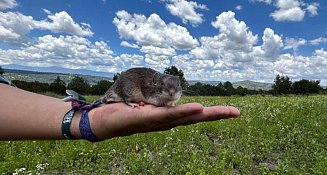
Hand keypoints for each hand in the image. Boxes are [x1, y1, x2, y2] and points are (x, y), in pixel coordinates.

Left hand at [88, 103, 239, 139]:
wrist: (104, 121)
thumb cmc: (126, 111)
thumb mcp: (146, 102)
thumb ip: (159, 101)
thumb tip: (169, 95)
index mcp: (168, 118)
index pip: (193, 115)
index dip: (212, 113)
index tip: (232, 111)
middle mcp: (166, 122)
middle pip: (194, 118)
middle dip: (216, 116)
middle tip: (237, 112)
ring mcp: (158, 122)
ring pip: (184, 118)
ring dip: (204, 114)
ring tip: (223, 111)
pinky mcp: (147, 119)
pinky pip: (167, 115)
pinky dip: (183, 112)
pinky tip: (197, 109)